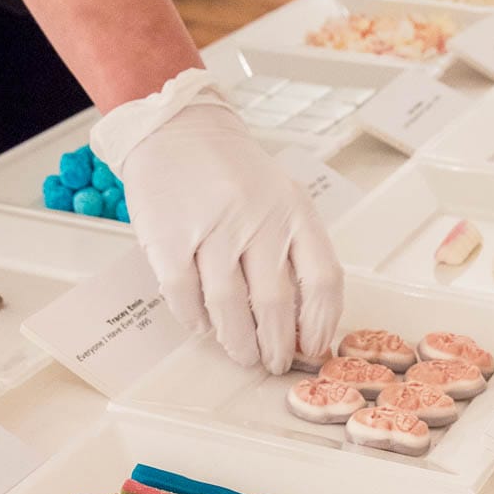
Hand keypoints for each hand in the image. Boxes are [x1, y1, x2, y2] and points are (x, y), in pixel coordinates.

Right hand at [110, 101, 343, 372]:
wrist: (179, 130)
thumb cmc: (236, 175)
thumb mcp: (283, 200)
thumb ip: (297, 252)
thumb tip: (307, 324)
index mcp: (295, 212)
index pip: (323, 280)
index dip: (320, 324)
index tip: (313, 347)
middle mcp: (258, 220)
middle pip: (275, 304)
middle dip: (277, 346)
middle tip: (273, 363)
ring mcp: (213, 228)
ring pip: (229, 308)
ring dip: (238, 343)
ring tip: (243, 355)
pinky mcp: (170, 238)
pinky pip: (185, 297)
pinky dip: (196, 321)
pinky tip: (203, 327)